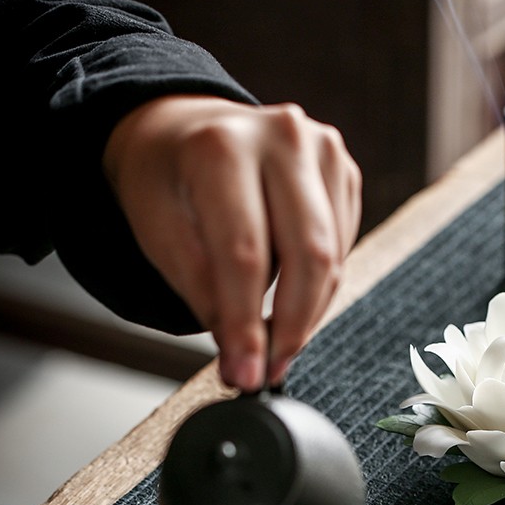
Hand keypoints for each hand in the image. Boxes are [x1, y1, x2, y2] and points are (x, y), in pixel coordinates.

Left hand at [102, 95, 361, 389]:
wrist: (184, 129)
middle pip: (307, 256)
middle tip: (269, 369)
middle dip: (291, 327)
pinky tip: (290, 297)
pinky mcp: (343, 169)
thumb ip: (205, 297)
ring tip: (275, 342)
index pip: (245, 255)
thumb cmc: (167, 181)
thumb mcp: (161, 236)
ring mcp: (322, 148)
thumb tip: (245, 360)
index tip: (246, 374)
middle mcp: (281, 137)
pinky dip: (318, 285)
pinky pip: (342, 246)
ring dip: (307, 312)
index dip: (249, 324)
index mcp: (221, 147)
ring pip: (332, 257)